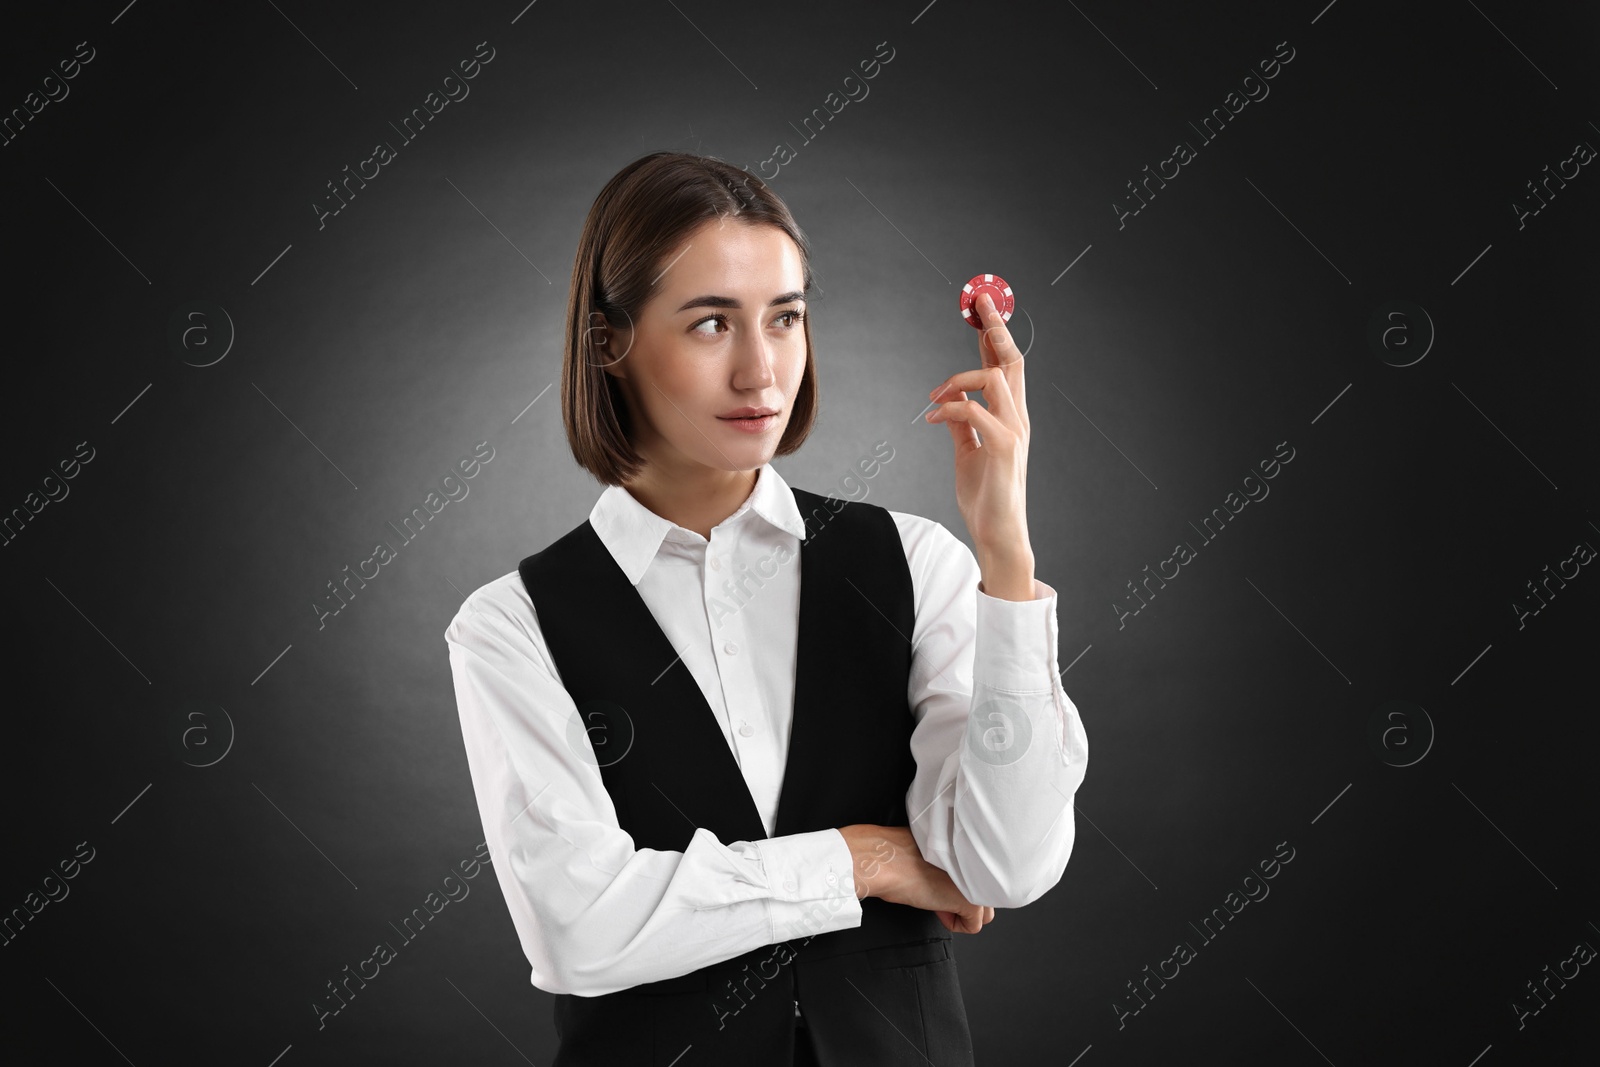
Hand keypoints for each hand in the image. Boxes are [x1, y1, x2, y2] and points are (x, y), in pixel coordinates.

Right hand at [841, 825, 994, 933]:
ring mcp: (977, 883)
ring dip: (962, 912)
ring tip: (938, 902)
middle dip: (963, 900)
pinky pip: (973, 926)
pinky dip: (955, 925)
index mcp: (966, 848)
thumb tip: (946, 873)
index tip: (939, 881)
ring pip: (984, 912)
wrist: (886, 862)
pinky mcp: (971, 903)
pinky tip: (938, 911)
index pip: (977, 875)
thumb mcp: (928, 853)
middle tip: (938, 894)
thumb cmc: (896, 855)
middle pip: (985, 893)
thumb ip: (947, 860)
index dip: (956, 884)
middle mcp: (976, 863)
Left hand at [925, 291, 1034, 596]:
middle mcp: (1018, 418)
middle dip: (995, 326)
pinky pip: (975, 412)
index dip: (995, 334)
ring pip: (993, 379)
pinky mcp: (1004, 448)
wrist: (998, 533)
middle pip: (1011, 360)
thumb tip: (950, 404)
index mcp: (1010, 417)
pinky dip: (949, 408)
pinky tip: (932, 418)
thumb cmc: (985, 496)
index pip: (1006, 365)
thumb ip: (963, 426)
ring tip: (934, 395)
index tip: (982, 307)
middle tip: (979, 299)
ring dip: (958, 377)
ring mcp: (1014, 431)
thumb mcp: (968, 453)